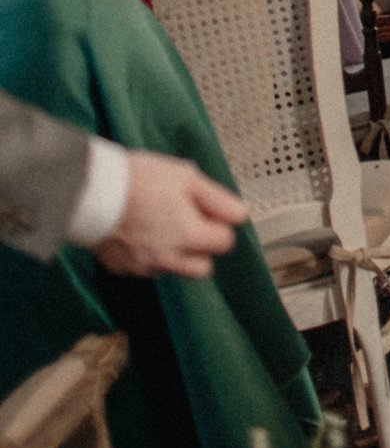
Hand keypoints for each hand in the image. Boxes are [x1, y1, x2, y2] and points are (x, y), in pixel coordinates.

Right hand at [93, 153, 247, 279]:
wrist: (91, 191)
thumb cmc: (139, 178)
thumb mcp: (186, 176)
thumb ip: (217, 199)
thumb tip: (240, 214)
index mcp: (189, 234)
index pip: (225, 242)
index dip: (220, 224)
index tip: (209, 211)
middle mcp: (169, 258)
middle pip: (204, 267)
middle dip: (203, 247)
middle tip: (189, 221)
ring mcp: (145, 268)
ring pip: (176, 270)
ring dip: (178, 254)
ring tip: (163, 225)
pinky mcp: (124, 269)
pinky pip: (149, 269)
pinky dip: (151, 255)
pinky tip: (140, 232)